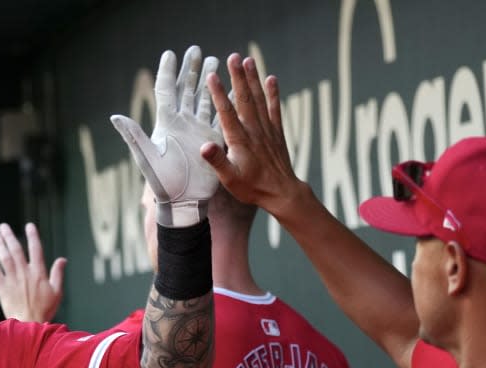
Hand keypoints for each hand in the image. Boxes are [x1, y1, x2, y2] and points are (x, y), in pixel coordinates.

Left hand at [0, 222, 65, 322]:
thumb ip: (58, 274)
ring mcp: (13, 280)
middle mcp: (25, 273)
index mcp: (39, 273)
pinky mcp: (2, 288)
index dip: (33, 236)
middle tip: (3, 226)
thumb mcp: (57, 292)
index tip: (29, 225)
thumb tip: (62, 259)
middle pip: (16, 250)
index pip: (36, 250)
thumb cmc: (45, 310)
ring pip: (5, 258)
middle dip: (10, 236)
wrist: (29, 324)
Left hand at [110, 47, 222, 226]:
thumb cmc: (163, 184)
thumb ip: (134, 136)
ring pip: (204, 98)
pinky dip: (225, 101)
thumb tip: (115, 117)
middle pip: (187, 89)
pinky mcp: (212, 140)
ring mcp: (197, 130)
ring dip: (209, 80)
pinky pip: (220, 115)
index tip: (170, 53)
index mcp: (166, 123)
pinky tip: (232, 88)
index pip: (166, 90)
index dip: (168, 71)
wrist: (183, 202)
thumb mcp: (147, 158)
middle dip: (191, 69)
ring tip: (215, 60)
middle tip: (197, 49)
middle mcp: (182, 123)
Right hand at [200, 54, 306, 217]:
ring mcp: (267, 130)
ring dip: (253, 79)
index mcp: (240, 141)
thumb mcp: (229, 179)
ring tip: (248, 60)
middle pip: (245, 99)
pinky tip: (271, 78)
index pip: (227, 112)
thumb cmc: (252, 188)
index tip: (212, 76)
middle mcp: (254, 131)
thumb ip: (216, 161)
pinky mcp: (277, 132)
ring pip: (259, 99)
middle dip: (238, 77)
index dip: (219, 93)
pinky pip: (275, 109)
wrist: (282, 193)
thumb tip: (203, 146)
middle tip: (232, 57)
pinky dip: (273, 93)